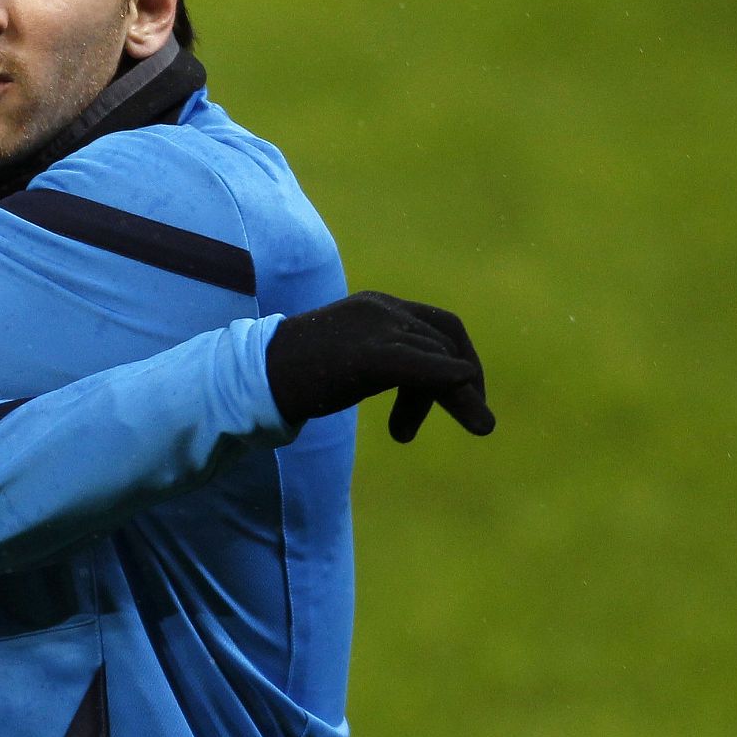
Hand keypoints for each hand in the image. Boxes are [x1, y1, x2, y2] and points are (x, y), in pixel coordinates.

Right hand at [265, 290, 494, 441]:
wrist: (256, 377)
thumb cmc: (296, 375)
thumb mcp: (351, 362)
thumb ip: (386, 363)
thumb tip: (419, 387)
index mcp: (376, 306)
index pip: (436, 325)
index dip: (459, 358)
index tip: (464, 394)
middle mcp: (383, 310)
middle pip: (444, 340)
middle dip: (466, 383)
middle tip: (480, 423)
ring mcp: (377, 329)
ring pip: (441, 357)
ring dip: (461, 398)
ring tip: (476, 429)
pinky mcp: (371, 356)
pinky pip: (425, 367)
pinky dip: (452, 382)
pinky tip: (470, 400)